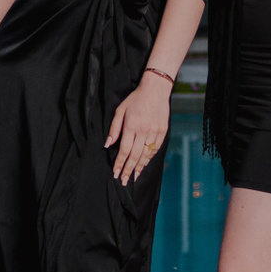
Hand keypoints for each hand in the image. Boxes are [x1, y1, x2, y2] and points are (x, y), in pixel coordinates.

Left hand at [105, 71, 171, 185]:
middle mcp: (144, 131)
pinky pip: (155, 149)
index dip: (119, 164)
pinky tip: (144, 164)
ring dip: (139, 167)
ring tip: (134, 177)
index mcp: (131, 126)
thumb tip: (107, 145)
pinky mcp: (163, 131)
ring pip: (146, 155)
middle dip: (128, 170)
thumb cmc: (135, 99)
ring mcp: (155, 132)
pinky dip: (149, 158)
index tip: (116, 173)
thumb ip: (114, 129)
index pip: (124, 150)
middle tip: (124, 181)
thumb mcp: (120, 110)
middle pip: (135, 156)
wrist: (156, 90)